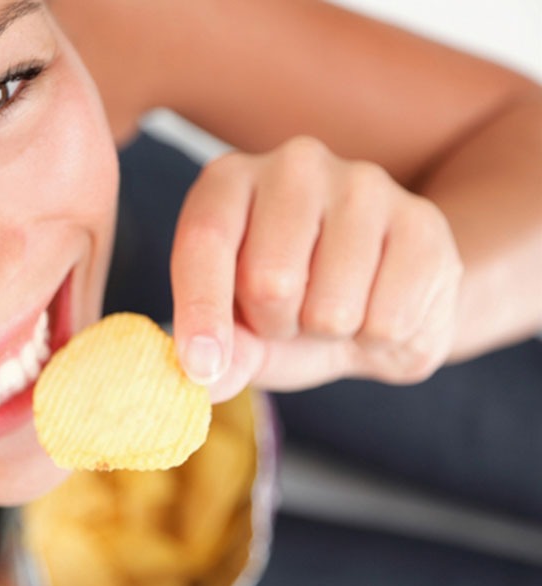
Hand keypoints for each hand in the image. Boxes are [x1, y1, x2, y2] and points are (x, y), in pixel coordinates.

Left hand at [171, 136, 462, 402]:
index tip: (201, 366)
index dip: (201, 310)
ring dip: (327, 334)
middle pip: (269, 282)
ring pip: (331, 309)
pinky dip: (378, 340)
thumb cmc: (289, 306)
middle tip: (287, 315)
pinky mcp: (423, 222)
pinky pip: (389, 321)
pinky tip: (377, 308)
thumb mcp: (242, 332)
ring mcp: (364, 185)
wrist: (381, 296)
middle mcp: (294, 165)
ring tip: (331, 309)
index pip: (205, 241)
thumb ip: (224, 353)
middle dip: (275, 326)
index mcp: (229, 181)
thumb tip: (204, 382)